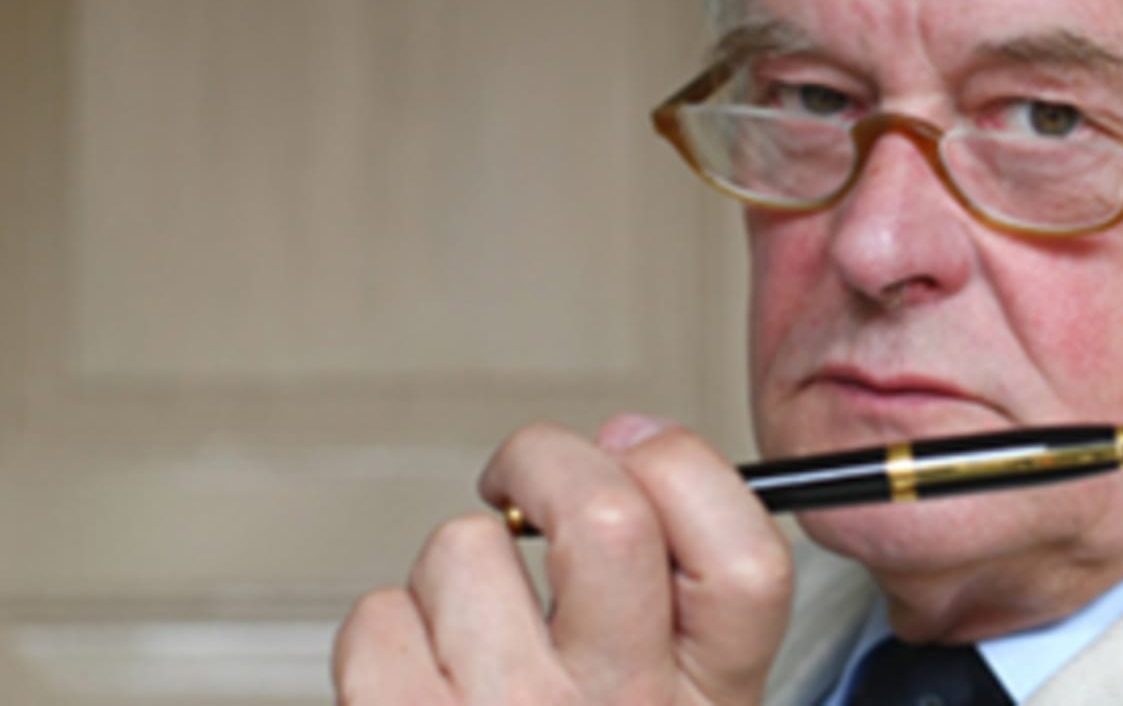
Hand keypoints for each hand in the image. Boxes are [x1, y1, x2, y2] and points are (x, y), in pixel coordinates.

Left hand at [333, 415, 793, 704]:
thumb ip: (681, 598)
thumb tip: (625, 443)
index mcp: (710, 701)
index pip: (744, 546)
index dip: (685, 465)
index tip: (637, 458)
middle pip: (603, 514)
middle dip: (544, 461)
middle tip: (525, 486)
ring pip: (465, 551)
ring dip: (455, 572)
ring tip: (474, 635)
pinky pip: (378, 621)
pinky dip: (387, 635)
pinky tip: (424, 683)